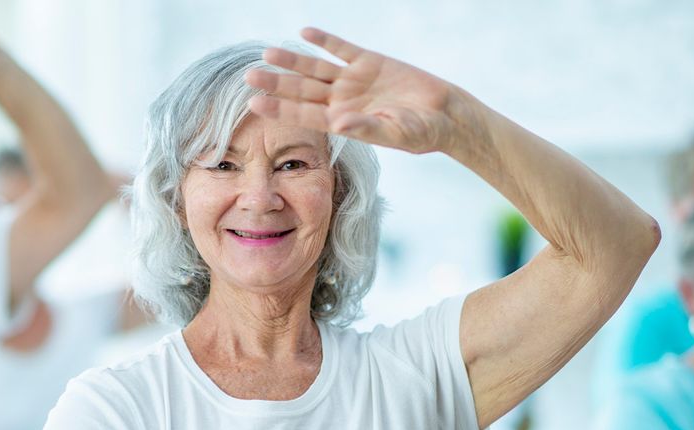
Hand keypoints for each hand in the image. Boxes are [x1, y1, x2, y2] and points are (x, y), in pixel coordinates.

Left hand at [245, 27, 466, 154]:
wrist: (444, 115)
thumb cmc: (420, 133)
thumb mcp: (393, 133)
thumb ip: (365, 129)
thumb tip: (338, 125)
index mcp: (342, 122)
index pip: (303, 115)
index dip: (278, 109)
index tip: (254, 103)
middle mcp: (341, 100)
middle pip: (302, 90)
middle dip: (276, 83)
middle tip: (249, 75)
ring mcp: (353, 80)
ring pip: (316, 68)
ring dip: (293, 60)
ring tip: (268, 53)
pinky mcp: (369, 62)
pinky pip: (342, 49)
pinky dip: (325, 41)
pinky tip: (305, 33)